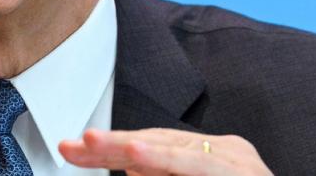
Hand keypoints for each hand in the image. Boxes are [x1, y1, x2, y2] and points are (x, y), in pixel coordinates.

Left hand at [59, 128, 272, 175]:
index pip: (154, 145)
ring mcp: (239, 163)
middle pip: (160, 142)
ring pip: (177, 155)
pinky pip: (199, 169)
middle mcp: (228, 152)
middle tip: (73, 145)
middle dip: (112, 145)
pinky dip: (165, 162)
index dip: (112, 147)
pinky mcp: (242, 175)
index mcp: (212, 157)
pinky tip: (136, 159)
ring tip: (94, 144)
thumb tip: (130, 171)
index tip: (72, 148)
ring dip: (132, 152)